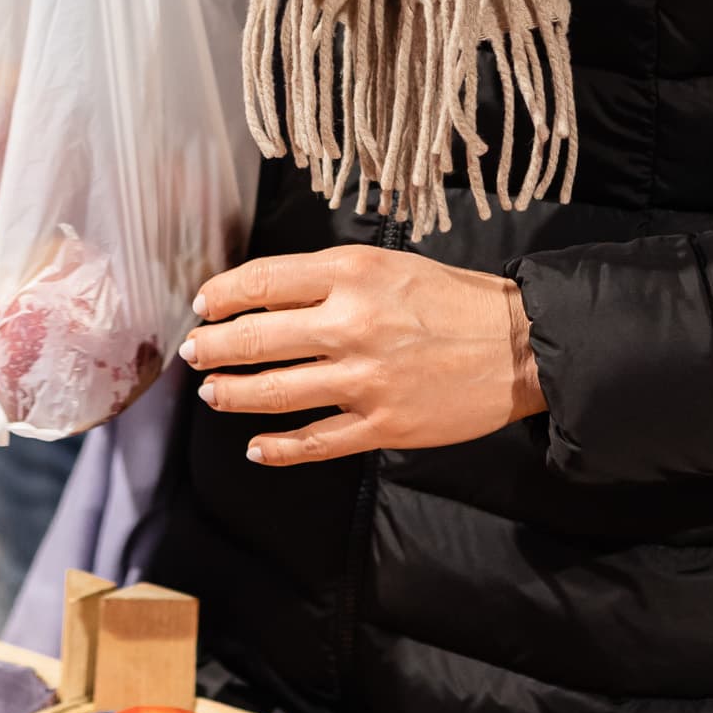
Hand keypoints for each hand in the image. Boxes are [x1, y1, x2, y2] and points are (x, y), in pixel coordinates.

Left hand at [180, 245, 545, 464]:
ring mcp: (365, 379)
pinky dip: (278, 448)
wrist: (519, 346)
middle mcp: (352, 324)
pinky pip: (316, 441)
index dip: (222, 295)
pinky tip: (255, 447)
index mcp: (352, 273)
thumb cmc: (453, 299)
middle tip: (193, 352)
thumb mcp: (388, 264)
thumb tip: (265, 296)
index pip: (263, 281)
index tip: (203, 305)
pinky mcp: (383, 424)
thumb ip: (329, 278)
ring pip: (275, 392)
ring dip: (233, 393)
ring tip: (212, 392)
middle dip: (213, 347)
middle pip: (257, 337)